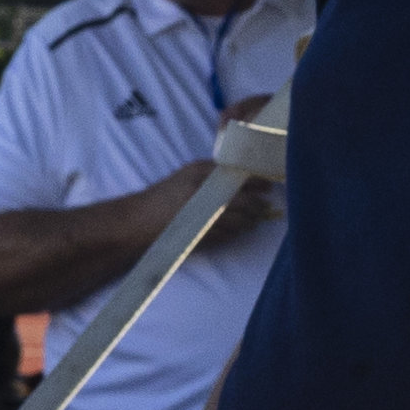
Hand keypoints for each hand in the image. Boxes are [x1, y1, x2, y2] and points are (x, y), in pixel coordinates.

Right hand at [150, 154, 275, 245]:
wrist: (140, 221)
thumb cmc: (165, 195)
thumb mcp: (188, 175)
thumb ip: (213, 173)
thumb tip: (242, 174)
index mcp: (202, 175)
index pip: (240, 176)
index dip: (258, 182)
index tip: (268, 185)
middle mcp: (205, 196)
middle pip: (245, 202)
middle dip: (258, 206)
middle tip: (264, 206)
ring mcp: (205, 218)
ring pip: (240, 222)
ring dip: (250, 221)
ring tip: (254, 220)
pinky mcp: (204, 237)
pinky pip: (228, 236)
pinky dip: (236, 233)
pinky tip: (237, 230)